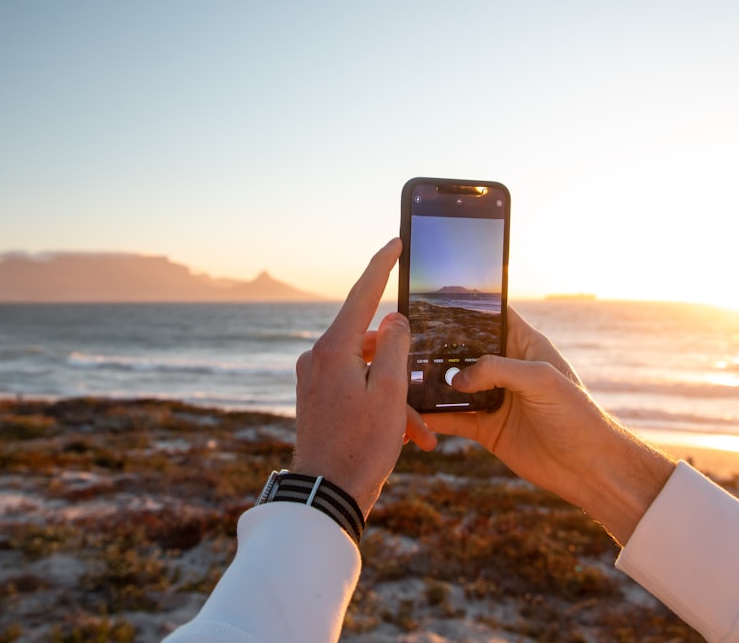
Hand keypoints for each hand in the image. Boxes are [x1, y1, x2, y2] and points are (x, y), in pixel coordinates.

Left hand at [293, 239, 435, 518]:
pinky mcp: (316, 398)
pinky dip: (381, 407)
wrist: (325, 496)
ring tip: (421, 432)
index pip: (362, 293)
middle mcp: (318, 357)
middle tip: (424, 395)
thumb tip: (394, 319)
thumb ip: (396, 347)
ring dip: (397, 397)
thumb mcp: (390, 393)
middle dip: (404, 367)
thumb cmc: (360, 446)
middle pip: (371, 341)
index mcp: (333, 349)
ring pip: (368, 371)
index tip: (396, 242)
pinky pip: (356, 390)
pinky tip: (407, 437)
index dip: (382, 265)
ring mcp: (314, 378)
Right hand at [417, 307, 674, 542]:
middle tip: (407, 339)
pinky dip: (433, 417)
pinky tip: (413, 414)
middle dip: (439, 345)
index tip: (437, 295)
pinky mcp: (486, 428)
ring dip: (431, 382)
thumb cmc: (577, 416)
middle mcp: (506, 369)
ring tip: (403, 374)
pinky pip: (452, 419)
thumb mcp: (542, 381)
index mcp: (525, 346)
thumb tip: (456, 377)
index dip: (469, 305)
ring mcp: (494, 399)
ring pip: (453, 385)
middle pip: (465, 350)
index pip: (493, 316)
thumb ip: (498, 370)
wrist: (589, 468)